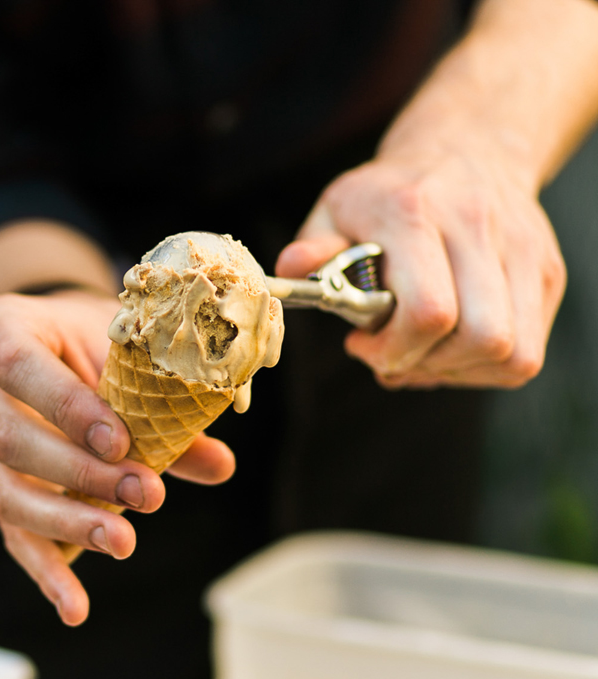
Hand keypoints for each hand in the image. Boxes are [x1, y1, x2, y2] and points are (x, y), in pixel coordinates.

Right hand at [0, 290, 233, 625]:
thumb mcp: (125, 350)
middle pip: (7, 439)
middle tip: (146, 496)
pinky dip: (46, 570)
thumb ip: (164, 404)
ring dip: (67, 524)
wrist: (53, 338)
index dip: (65, 408)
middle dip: (78, 474)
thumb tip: (218, 465)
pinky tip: (74, 606)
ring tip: (123, 543)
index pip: (16, 366)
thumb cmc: (92, 336)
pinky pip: (10, 531)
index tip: (121, 443)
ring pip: (3, 492)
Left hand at [276, 132, 565, 388]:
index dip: (393, 349)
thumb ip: (313, 246)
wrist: (466, 149)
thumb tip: (289, 267)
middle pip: (481, 337)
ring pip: (512, 352)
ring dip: (459, 371)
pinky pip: (527, 352)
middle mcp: (478, 227)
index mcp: (415, 212)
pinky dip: (484, 366)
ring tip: (422, 352)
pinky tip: (450, 347)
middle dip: (427, 363)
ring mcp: (523, 250)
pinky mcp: (546, 273)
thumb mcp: (335, 209)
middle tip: (393, 354)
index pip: (429, 310)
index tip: (361, 345)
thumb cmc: (387, 195)